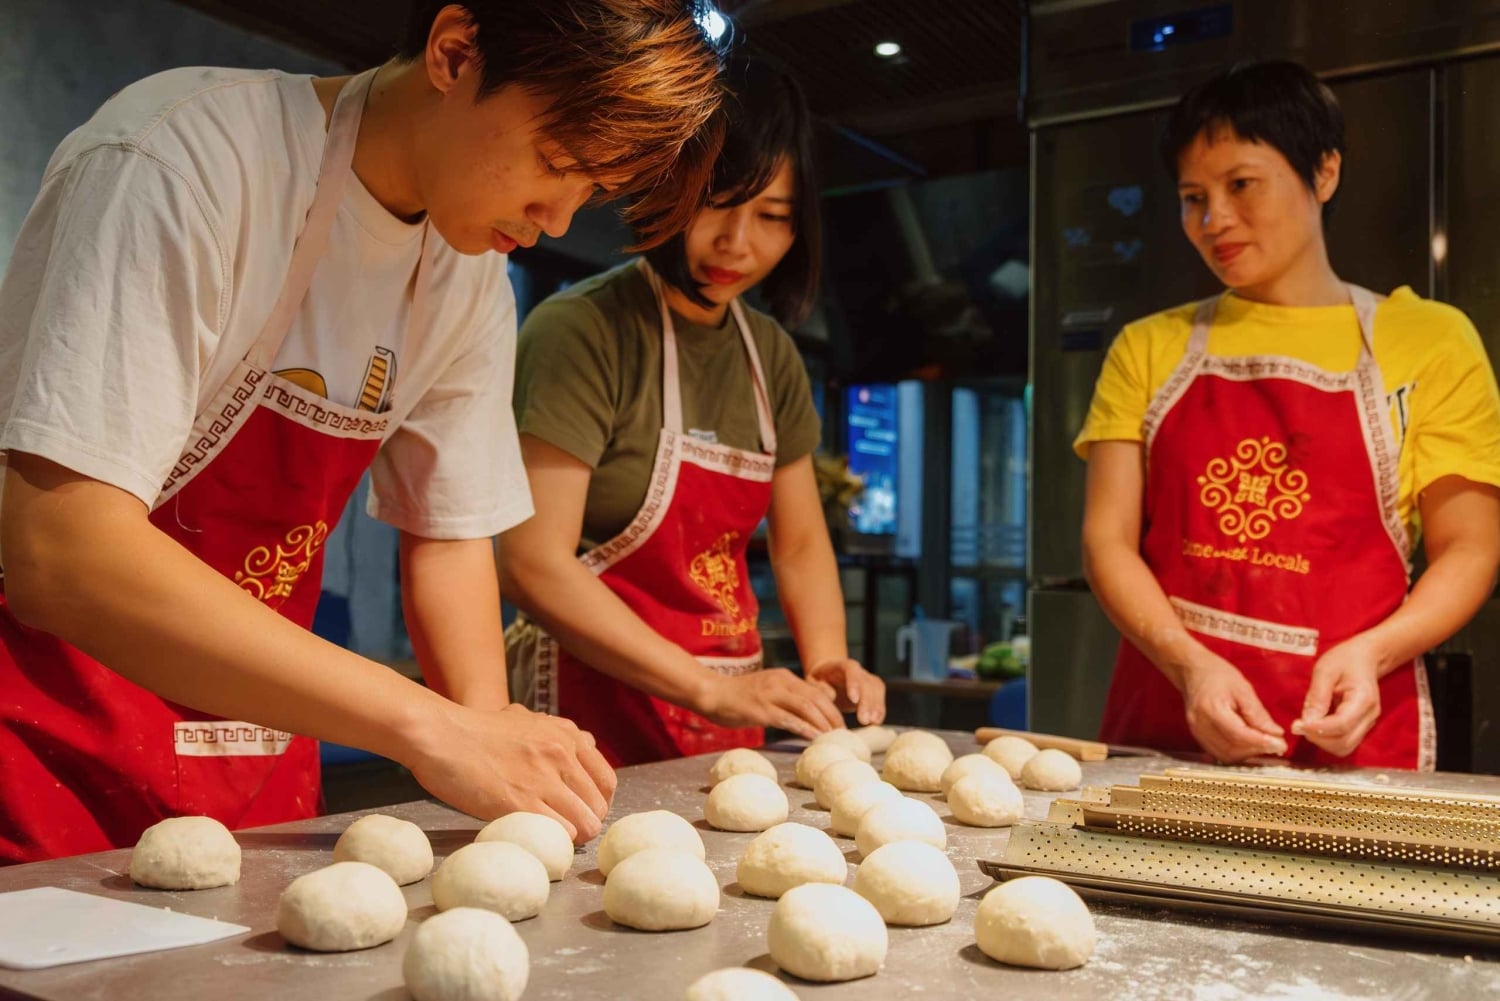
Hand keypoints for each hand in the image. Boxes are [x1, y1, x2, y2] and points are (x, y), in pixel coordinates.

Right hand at [405, 702, 615, 843]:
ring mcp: (543, 778)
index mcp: (567, 735)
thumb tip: (585, 744)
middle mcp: (561, 754)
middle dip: (588, 822)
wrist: (440, 735)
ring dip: (574, 837)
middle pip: (599, 805)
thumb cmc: (477, 731)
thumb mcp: (526, 719)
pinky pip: (560, 832)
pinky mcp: (520, 803)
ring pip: (586, 823)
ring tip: (556, 840)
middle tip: (569, 831)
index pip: (606, 780)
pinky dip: (556, 842)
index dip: (598, 803)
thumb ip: (557, 733)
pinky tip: (540, 840)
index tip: (584, 812)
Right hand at [698, 668, 842, 740]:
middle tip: (842, 733)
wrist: (711, 692)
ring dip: (822, 723)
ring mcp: (770, 695)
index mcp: (783, 677)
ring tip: (832, 737)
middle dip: (832, 716)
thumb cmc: (737, 696)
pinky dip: (804, 728)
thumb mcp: (765, 690)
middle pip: (816, 698)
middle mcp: (780, 682)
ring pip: (806, 707)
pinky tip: (813, 738)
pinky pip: (788, 719)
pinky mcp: (761, 709)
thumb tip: (803, 716)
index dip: (831, 708)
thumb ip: (783, 698)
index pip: (815, 691)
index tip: (839, 724)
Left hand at [806, 658, 886, 725]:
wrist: (828, 677)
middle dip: (866, 702)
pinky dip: (879, 710)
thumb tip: (831, 696)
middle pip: (866, 682)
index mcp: (841, 665)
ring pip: (876, 689)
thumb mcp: (812, 682)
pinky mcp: (874, 689)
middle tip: (863, 719)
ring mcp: (867, 678)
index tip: (854, 700)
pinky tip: (876, 721)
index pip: (851, 669)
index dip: (854, 683)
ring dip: (875, 707)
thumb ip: (819, 687)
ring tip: (872, 722)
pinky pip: (880, 697)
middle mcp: (858, 670)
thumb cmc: (818, 680)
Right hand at [1180, 652, 1287, 762]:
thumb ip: (1258, 713)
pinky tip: (1248, 744)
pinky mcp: (1197, 736)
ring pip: (1225, 755)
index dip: (1261, 742)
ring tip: (1263, 743)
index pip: (1239, 735)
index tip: (1281, 744)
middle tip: (1276, 744)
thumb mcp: (1243, 688)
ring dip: (1247, 753)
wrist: (1192, 671)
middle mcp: (1200, 725)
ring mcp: (1196, 732)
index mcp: (1212, 709)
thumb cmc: (1218, 675)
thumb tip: (1276, 734)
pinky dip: (1236, 752)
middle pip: (1232, 749)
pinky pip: (1219, 753)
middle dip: (1257, 750)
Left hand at [1293, 633, 1384, 757]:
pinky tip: (1316, 725)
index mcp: (1363, 699)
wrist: (1364, 659)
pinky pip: (1344, 743)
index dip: (1318, 729)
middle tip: (1298, 724)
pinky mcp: (1361, 728)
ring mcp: (1367, 724)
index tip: (1297, 725)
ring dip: (1322, 741)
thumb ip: (1316, 696)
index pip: (1342, 725)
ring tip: (1307, 724)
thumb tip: (1306, 721)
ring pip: (1344, 747)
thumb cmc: (1344, 660)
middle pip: (1344, 742)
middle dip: (1318, 738)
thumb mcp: (1325, 670)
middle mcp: (1370, 716)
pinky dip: (1327, 740)